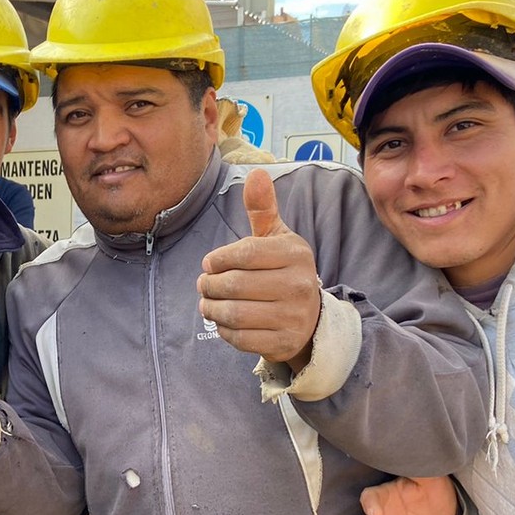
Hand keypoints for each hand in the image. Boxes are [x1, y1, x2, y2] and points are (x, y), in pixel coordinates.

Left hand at [197, 168, 320, 367]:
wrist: (310, 318)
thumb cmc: (283, 271)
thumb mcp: (276, 238)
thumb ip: (262, 209)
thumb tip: (257, 172)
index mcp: (295, 253)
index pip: (244, 253)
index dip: (217, 259)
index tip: (209, 264)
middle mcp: (299, 284)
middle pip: (234, 284)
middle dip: (209, 286)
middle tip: (204, 286)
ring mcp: (293, 316)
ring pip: (234, 313)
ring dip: (211, 309)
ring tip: (207, 303)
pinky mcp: (284, 342)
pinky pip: (240, 338)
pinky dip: (224, 330)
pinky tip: (223, 322)